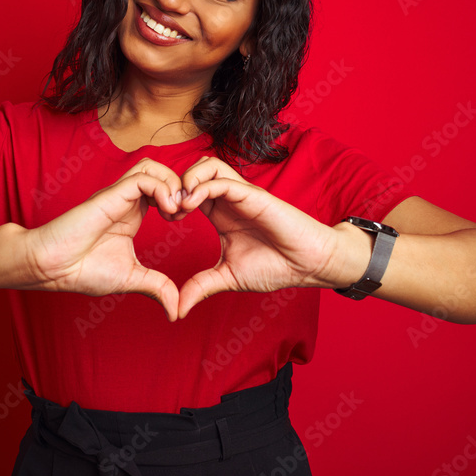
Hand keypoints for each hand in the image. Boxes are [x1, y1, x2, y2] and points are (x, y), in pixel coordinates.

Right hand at [24, 158, 182, 320]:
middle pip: (160, 170)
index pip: (162, 188)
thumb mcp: (131, 278)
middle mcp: (126, 200)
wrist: (52, 269)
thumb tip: (175, 310)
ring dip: (172, 183)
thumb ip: (156, 287)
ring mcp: (118, 196)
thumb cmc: (82, 270)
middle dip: (180, 186)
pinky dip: (162, 188)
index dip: (180, 198)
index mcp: (132, 213)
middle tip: (185, 211)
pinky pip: (143, 177)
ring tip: (175, 209)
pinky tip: (167, 210)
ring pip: (152, 167)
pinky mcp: (110, 195)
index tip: (183, 220)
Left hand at [174, 157, 345, 318]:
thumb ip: (201, 287)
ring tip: (181, 204)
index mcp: (220, 213)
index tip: (166, 219)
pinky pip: (223, 180)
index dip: (172, 199)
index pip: (189, 190)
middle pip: (195, 170)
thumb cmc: (275, 266)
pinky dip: (203, 187)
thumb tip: (178, 309)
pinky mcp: (254, 196)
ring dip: (188, 179)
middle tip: (169, 209)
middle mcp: (229, 200)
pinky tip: (193, 205)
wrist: (308, 264)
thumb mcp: (228, 277)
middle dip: (175, 184)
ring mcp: (241, 195)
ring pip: (208, 165)